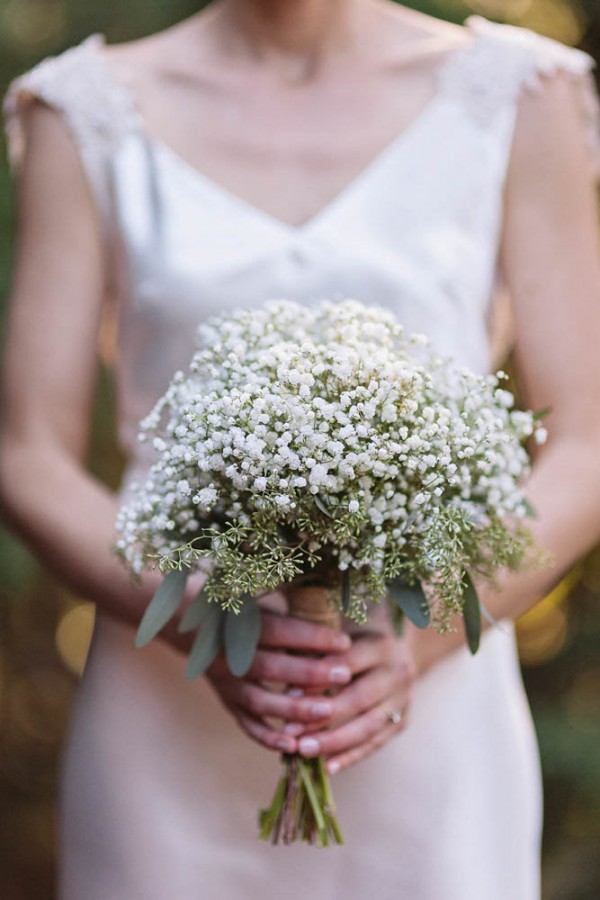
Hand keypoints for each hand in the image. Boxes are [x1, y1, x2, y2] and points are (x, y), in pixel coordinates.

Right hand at [205, 604, 353, 753]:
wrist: (195, 629)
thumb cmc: (244, 616)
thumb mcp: (263, 609)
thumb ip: (292, 621)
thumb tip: (336, 628)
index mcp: (242, 626)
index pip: (281, 631)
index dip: (312, 636)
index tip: (344, 641)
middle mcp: (232, 656)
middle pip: (271, 667)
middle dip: (309, 673)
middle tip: (343, 675)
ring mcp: (228, 683)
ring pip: (260, 700)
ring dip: (294, 708)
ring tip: (327, 711)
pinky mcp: (228, 703)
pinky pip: (247, 724)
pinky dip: (268, 738)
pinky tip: (293, 746)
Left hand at [286, 619, 415, 774]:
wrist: (393, 648)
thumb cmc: (350, 642)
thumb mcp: (336, 639)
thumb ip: (315, 657)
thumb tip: (288, 693)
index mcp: (380, 645)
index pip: (347, 663)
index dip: (318, 680)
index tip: (289, 696)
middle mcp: (398, 671)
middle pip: (359, 699)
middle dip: (323, 718)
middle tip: (291, 732)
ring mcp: (403, 699)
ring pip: (369, 726)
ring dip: (334, 742)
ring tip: (304, 750)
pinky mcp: (402, 720)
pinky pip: (375, 744)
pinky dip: (350, 757)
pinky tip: (326, 767)